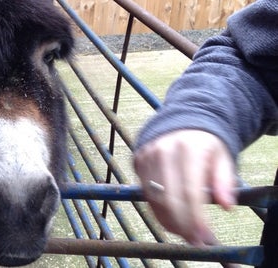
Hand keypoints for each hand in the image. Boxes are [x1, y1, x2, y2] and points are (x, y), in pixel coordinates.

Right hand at [134, 129, 236, 245]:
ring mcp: (148, 156)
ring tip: (183, 232)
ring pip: (154, 198)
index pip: (189, 189)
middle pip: (169, 197)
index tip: (203, 234)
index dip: (195, 215)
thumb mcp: (222, 158)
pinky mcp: (138, 161)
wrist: (179, 123)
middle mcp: (164, 151)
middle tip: (193, 239)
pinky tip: (169, 219)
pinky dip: (157, 210)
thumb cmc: (204, 145)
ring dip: (168, 220)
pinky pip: (145, 193)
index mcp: (189, 148)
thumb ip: (225, 181)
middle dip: (181, 223)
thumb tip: (226, 205)